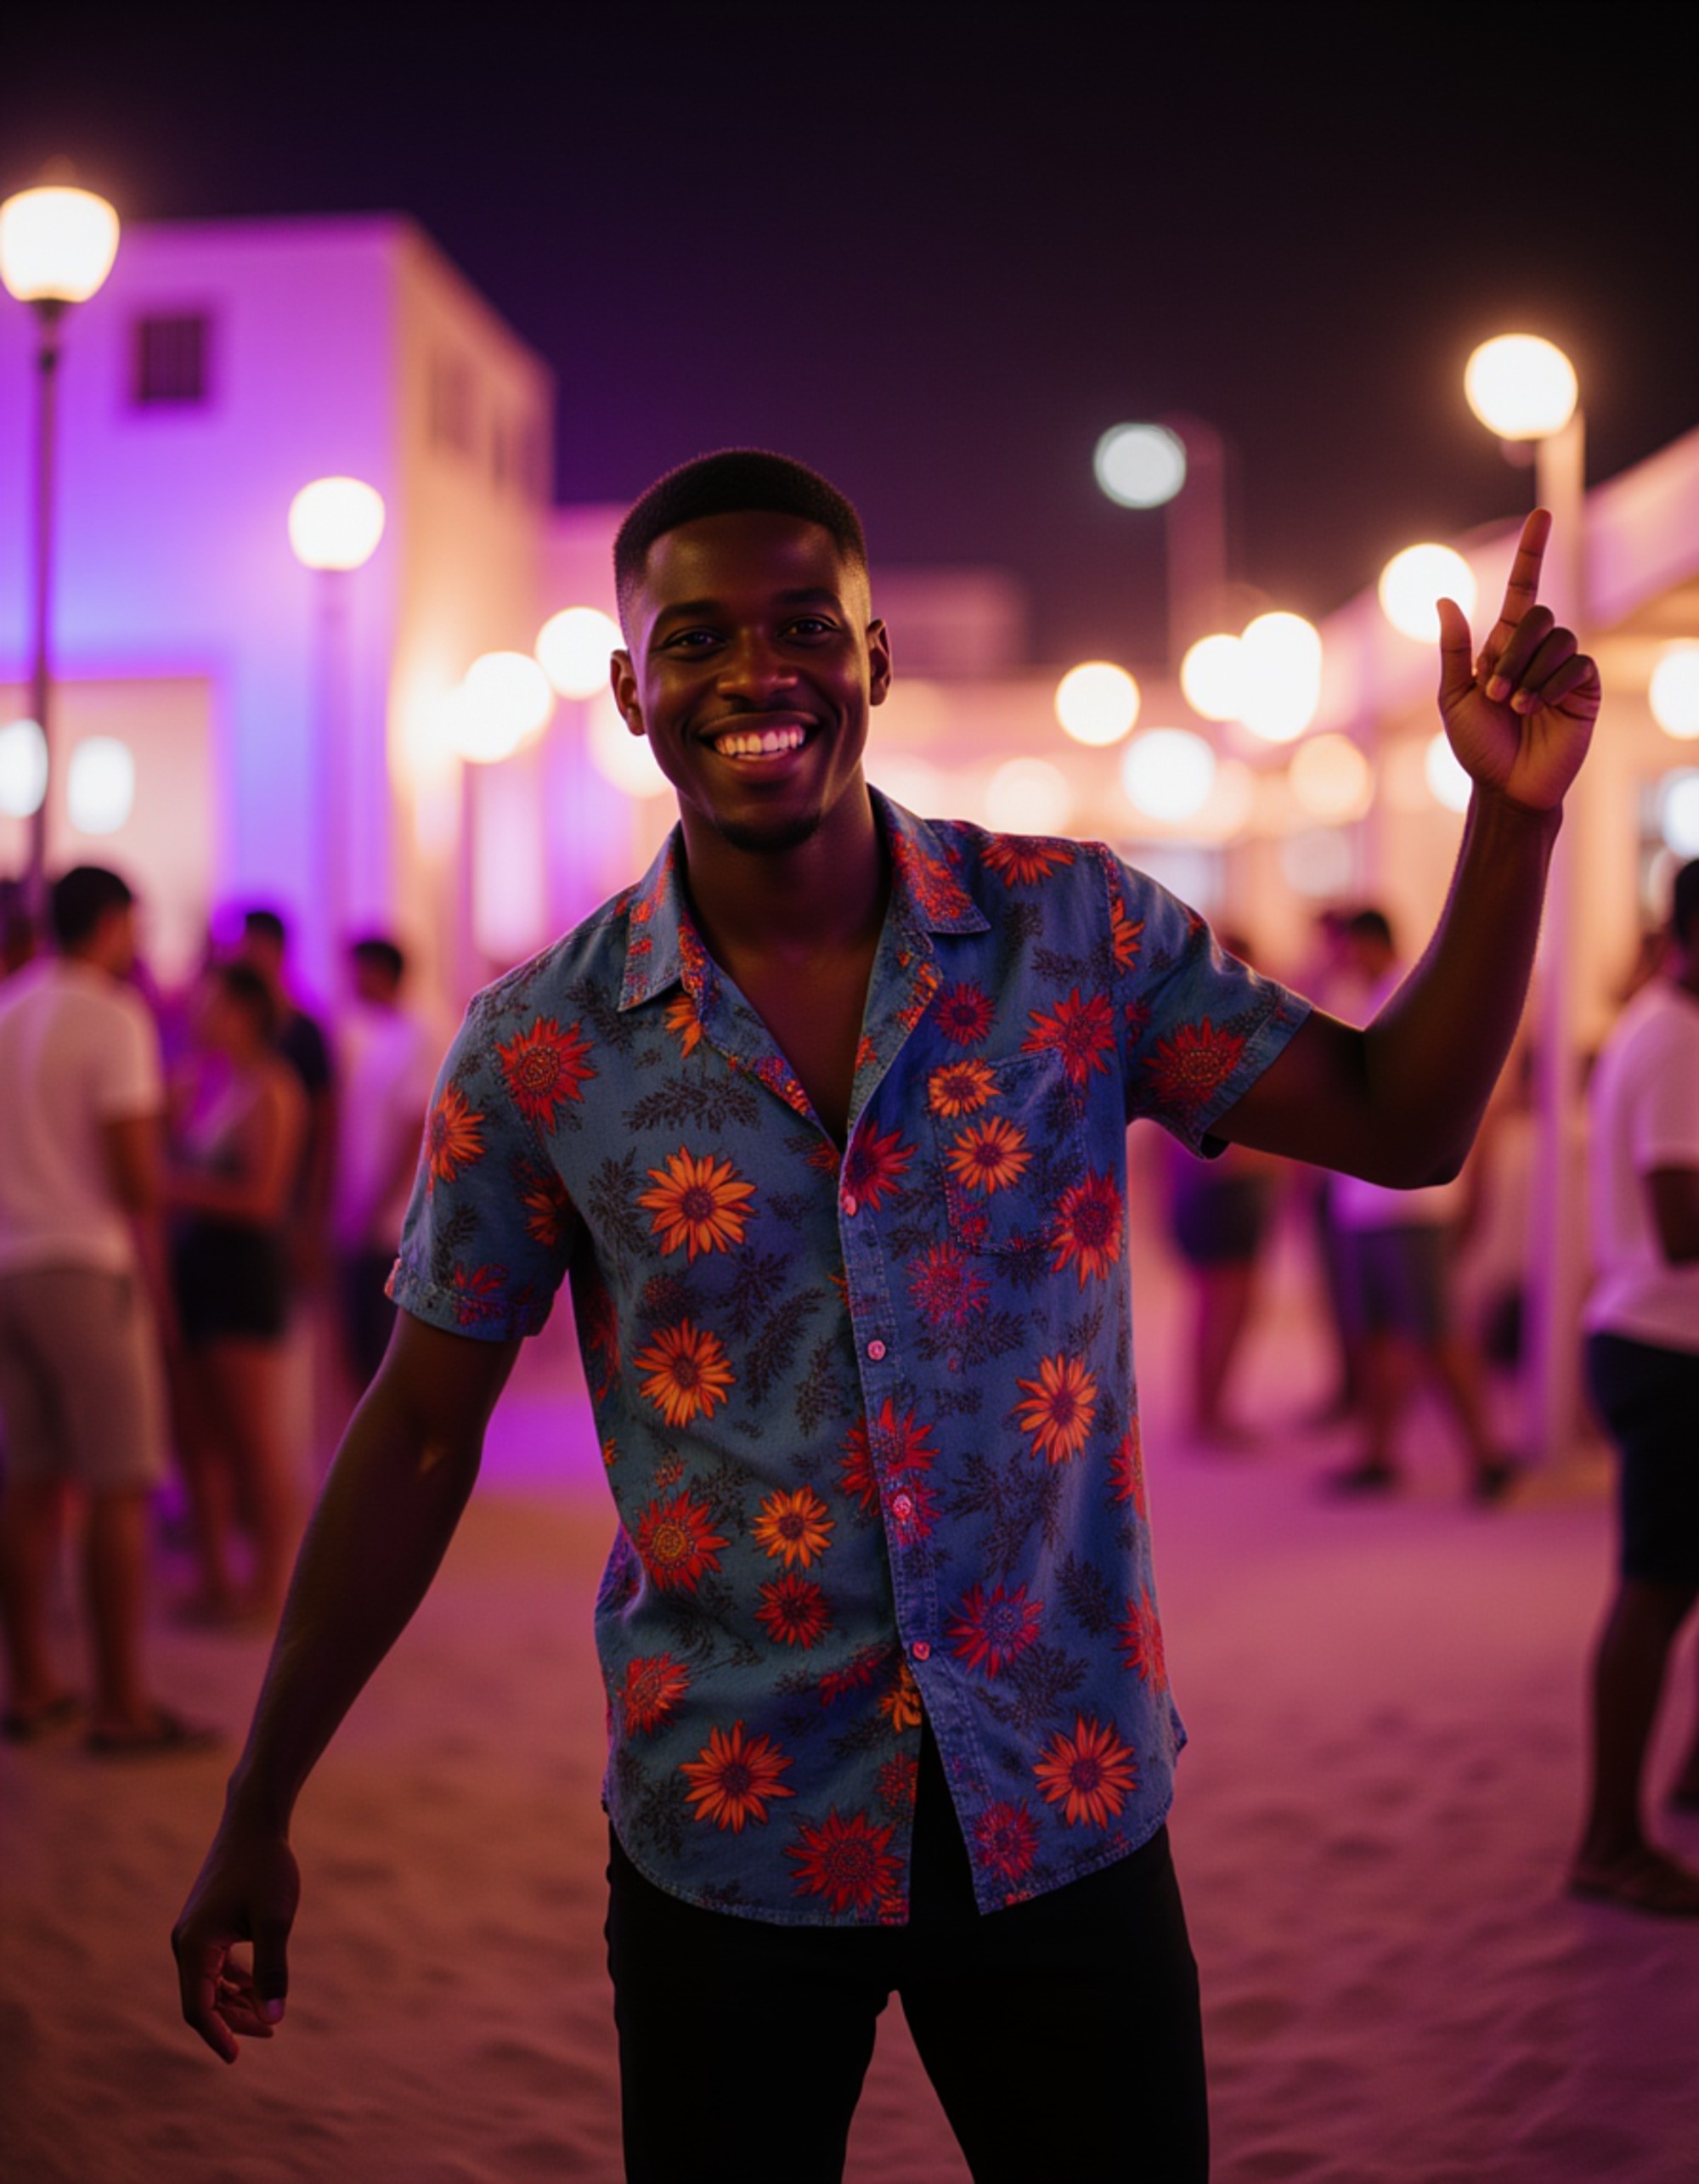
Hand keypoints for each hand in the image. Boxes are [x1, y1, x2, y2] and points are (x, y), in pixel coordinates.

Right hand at [172, 1822, 299, 2063]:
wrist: (255, 1822)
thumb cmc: (266, 1867)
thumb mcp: (276, 1920)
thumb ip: (273, 1969)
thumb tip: (274, 2019)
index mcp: (194, 1946)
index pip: (198, 2008)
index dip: (217, 2036)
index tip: (237, 2058)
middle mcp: (186, 1942)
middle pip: (203, 1999)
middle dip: (233, 2020)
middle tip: (271, 2030)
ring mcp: (195, 1932)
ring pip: (209, 1984)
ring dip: (235, 2002)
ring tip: (268, 2015)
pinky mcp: (207, 1923)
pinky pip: (214, 1966)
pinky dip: (234, 1981)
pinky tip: (257, 1987)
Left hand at [1435, 507, 1599, 812]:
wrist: (1506, 787)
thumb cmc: (1478, 747)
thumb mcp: (1454, 698)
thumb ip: (1455, 650)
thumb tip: (1445, 598)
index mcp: (1503, 646)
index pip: (1523, 588)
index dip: (1532, 551)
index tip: (1542, 514)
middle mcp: (1536, 650)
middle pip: (1537, 615)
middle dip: (1512, 653)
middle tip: (1495, 693)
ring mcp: (1563, 667)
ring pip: (1557, 638)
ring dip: (1529, 673)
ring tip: (1515, 708)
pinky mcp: (1585, 688)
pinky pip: (1576, 665)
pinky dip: (1552, 685)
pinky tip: (1537, 709)